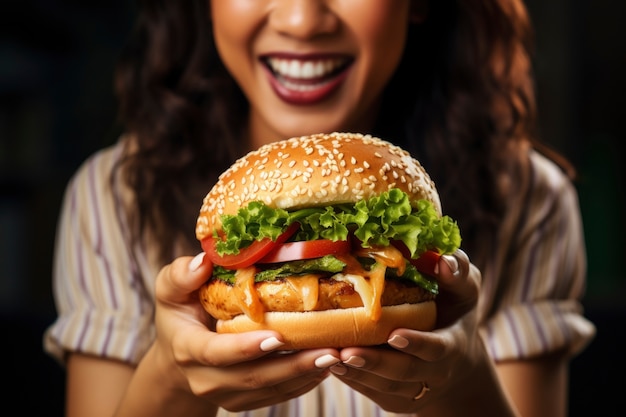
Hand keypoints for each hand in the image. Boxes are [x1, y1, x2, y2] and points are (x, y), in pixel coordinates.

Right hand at [151, 253, 340, 411]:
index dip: (246, 348)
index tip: (278, 336)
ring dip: (304, 376)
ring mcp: (225, 394)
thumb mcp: (171, 289)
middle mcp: (205, 379)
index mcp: (188, 348)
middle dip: (292, 366)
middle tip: (329, 350)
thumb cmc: (180, 313)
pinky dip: (302, 383)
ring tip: (336, 356)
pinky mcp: (242, 400)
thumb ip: (180, 275)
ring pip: (269, 391)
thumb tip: (201, 261)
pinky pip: (276, 397)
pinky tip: (325, 366)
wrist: (178, 354)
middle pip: (251, 377)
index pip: (216, 353)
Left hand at [328, 249, 483, 413]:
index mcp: (453, 345)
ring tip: (329, 357)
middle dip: (375, 363)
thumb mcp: (464, 287)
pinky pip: (372, 392)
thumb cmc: (454, 307)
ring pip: (385, 387)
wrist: (454, 354)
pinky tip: (330, 363)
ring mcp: (415, 391)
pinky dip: (351, 379)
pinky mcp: (396, 399)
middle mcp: (436, 373)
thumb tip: (444, 261)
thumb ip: (458, 272)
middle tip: (347, 351)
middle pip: (404, 373)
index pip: (437, 348)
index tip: (394, 334)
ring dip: (357, 373)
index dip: (417, 343)